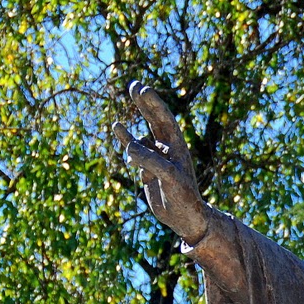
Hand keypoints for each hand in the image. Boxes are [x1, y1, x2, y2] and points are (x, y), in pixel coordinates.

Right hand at [113, 82, 209, 243]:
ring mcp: (157, 158)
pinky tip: (117, 129)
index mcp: (177, 147)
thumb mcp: (169, 178)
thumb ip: (150, 162)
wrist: (186, 218)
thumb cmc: (184, 198)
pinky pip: (135, 153)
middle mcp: (167, 149)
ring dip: (133, 126)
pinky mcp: (148, 170)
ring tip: (123, 112)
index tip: (143, 89)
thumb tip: (128, 147)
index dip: (154, 104)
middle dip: (145, 104)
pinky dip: (127, 142)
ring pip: (143, 137)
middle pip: (155, 121)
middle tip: (135, 85)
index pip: (165, 120)